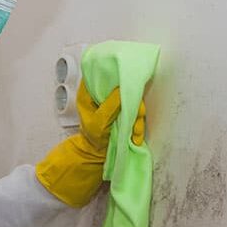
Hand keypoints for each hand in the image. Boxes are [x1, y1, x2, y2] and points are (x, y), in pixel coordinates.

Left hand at [36, 81, 146, 207]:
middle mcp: (102, 93)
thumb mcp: (99, 122)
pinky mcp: (124, 112)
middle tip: (135, 114)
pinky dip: (137, 124)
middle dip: (132, 102)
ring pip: (132, 100)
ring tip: (134, 132)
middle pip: (122, 86)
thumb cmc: (93, 138)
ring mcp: (115, 103)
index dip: (115, 74)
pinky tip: (134, 135)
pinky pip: (135, 112)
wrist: (97, 154)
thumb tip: (122, 89)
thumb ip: (111, 106)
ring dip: (137, 117)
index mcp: (89, 91)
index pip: (101, 72)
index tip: (125, 81)